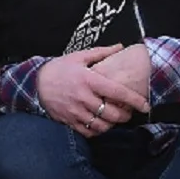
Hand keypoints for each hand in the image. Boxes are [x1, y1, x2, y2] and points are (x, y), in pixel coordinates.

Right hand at [36, 44, 151, 137]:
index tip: (145, 105)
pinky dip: (97, 130)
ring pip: (102, 125)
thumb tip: (120, 46)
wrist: (34, 83)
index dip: (135, 100)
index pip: (118, 93)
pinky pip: (88, 131)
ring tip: (114, 119)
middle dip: (125, 116)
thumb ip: (101, 53)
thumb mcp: (78, 57)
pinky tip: (100, 125)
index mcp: (89, 80)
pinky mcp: (68, 120)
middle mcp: (83, 97)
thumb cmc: (58, 69)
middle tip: (128, 113)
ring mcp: (75, 111)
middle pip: (112, 113)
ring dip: (112, 124)